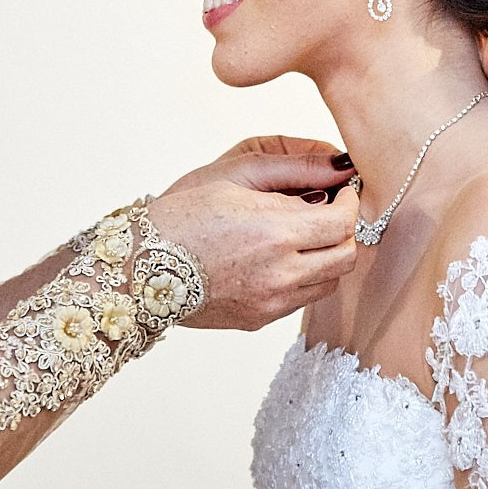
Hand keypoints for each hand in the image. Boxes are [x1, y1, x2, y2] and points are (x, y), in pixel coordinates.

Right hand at [149, 138, 358, 330]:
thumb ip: (294, 172)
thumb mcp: (236, 178)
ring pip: (329, 281)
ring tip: (300, 237)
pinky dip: (302, 278)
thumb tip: (340, 169)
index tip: (340, 192)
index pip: (343, 221)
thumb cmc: (181, 215)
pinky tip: (276, 260)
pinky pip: (301, 299)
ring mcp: (271, 301)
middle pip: (346, 255)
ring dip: (326, 257)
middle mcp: (280, 272)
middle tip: (326, 213)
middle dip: (344, 231)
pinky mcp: (259, 319)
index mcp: (276, 232)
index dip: (349, 203)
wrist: (138, 267)